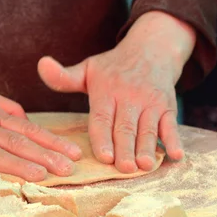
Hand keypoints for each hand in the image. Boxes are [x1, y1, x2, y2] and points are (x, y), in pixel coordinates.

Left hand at [38, 11, 195, 172]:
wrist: (152, 48)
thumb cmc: (113, 67)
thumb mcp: (88, 69)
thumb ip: (64, 78)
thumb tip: (41, 64)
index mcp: (106, 91)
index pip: (102, 118)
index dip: (103, 137)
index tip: (103, 156)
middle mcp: (129, 97)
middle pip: (126, 127)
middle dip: (125, 148)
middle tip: (124, 168)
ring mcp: (151, 103)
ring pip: (148, 129)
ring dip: (147, 148)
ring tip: (144, 166)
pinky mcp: (168, 106)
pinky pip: (172, 125)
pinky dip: (175, 140)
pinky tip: (176, 155)